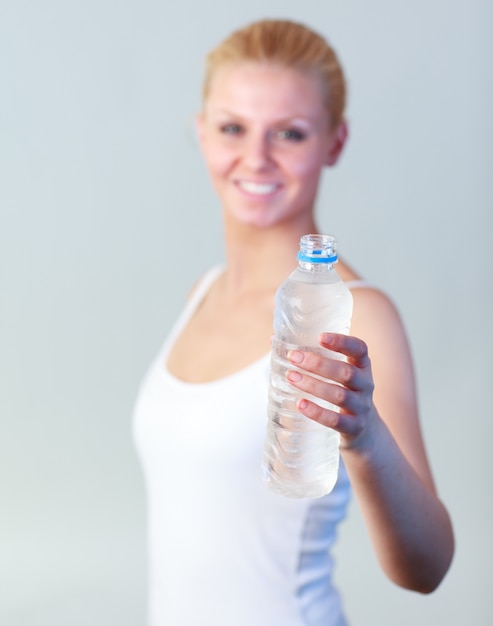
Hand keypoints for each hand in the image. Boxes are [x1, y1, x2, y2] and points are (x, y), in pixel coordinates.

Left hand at [286, 332, 376, 448]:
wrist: (364, 429)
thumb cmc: (341, 390)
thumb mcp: (336, 373)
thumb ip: (311, 356)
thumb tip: (274, 339)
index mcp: (362, 365)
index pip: (359, 349)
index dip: (342, 342)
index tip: (320, 337)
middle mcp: (365, 384)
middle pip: (346, 372)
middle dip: (318, 364)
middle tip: (293, 357)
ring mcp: (361, 407)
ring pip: (339, 395)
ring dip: (313, 385)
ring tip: (291, 377)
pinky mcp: (354, 427)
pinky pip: (336, 420)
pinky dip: (317, 412)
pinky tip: (300, 404)